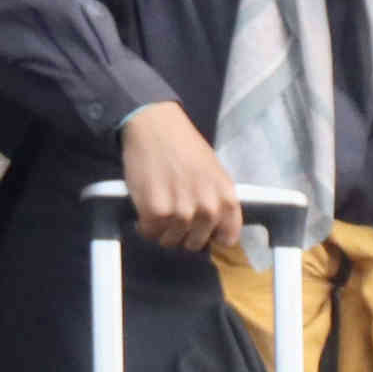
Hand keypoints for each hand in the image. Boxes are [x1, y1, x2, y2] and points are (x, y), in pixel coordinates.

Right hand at [118, 100, 240, 255]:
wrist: (155, 127)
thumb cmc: (186, 148)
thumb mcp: (215, 174)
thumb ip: (218, 201)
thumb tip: (214, 229)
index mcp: (227, 200)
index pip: (227, 239)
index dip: (213, 236)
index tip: (202, 229)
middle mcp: (208, 210)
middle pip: (195, 243)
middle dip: (184, 233)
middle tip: (174, 214)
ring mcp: (181, 213)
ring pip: (171, 240)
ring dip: (163, 230)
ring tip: (159, 208)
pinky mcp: (155, 212)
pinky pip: (150, 232)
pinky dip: (145, 224)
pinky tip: (146, 207)